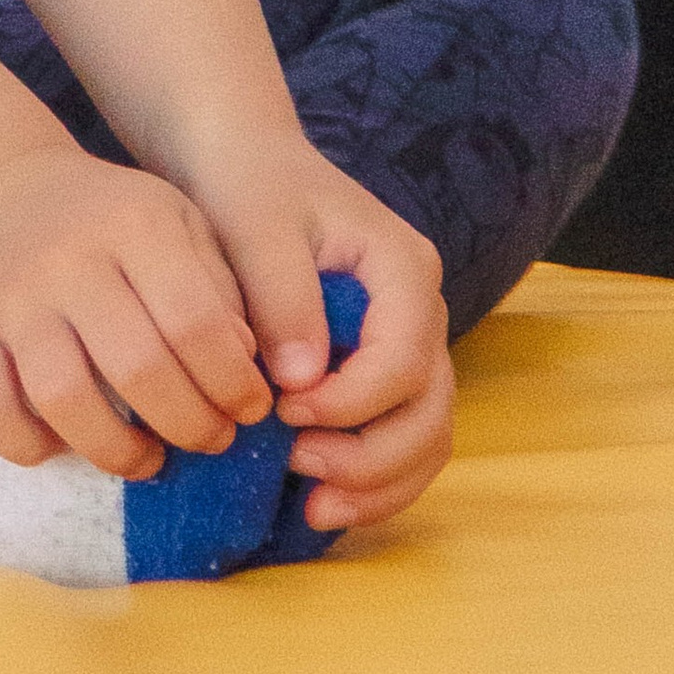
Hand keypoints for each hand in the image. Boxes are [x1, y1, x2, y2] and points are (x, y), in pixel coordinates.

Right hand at [0, 148, 275, 476]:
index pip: (195, 321)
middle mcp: (66, 256)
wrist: (10, 194)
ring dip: (118, 451)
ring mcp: (8, 296)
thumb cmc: (116, 224)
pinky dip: (32, 446)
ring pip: (63, 398)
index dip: (233, 382)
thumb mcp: (182, 227)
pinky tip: (68, 444)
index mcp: (135, 223)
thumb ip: (222, 291)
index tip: (251, 410)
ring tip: (147, 458)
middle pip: (137, 369)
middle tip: (210, 439)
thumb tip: (246, 369)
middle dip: (190, 425)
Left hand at [190, 135, 453, 532]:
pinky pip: (398, 440)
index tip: (284, 410)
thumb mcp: (256, 226)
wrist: (244, 166)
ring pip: (425, 436)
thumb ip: (283, 296)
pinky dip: (370, 481)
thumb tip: (302, 382)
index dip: (351, 400)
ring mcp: (407, 346)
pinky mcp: (381, 374)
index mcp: (402, 268)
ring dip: (378, 484)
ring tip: (313, 507)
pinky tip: (316, 503)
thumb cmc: (249, 186)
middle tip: (298, 467)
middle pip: (430, 409)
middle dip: (372, 457)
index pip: (404, 357)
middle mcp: (420, 312)